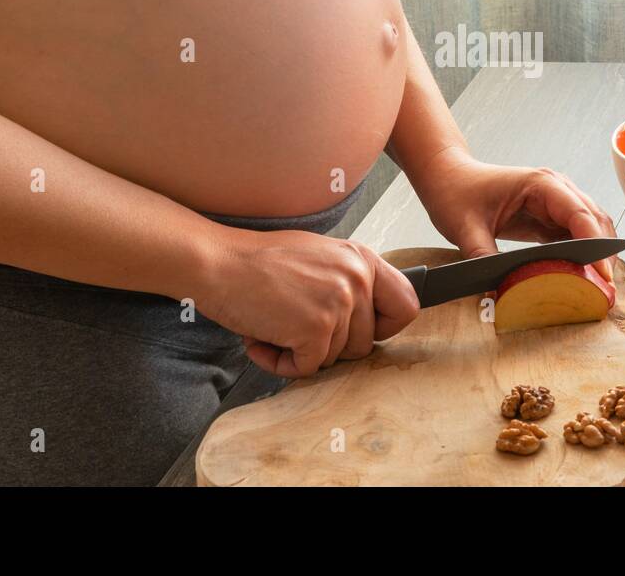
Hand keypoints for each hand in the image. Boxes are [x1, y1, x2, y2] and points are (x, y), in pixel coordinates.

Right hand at [198, 228, 419, 376]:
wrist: (218, 263)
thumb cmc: (259, 262)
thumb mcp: (320, 257)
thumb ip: (348, 281)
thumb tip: (367, 314)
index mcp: (362, 259)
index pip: (407, 305)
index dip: (385, 327)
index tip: (361, 332)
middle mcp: (356, 279)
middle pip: (366, 343)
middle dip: (329, 345)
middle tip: (295, 326)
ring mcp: (338, 304)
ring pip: (334, 358)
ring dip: (299, 352)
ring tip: (272, 325)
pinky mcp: (314, 329)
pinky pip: (306, 368)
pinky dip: (280, 363)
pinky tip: (261, 339)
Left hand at [410, 149, 618, 279]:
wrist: (447, 176)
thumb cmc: (455, 192)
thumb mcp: (464, 228)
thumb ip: (483, 258)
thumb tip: (498, 291)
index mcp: (540, 184)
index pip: (580, 214)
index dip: (595, 245)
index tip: (603, 274)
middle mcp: (555, 188)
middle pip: (594, 220)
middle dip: (604, 253)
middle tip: (605, 290)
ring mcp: (554, 200)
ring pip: (590, 228)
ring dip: (596, 255)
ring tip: (597, 288)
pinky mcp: (548, 215)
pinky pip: (573, 235)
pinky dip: (580, 255)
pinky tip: (579, 277)